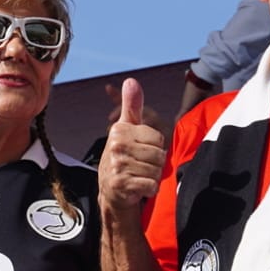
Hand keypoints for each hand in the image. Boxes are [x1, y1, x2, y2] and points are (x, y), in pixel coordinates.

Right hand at [98, 79, 165, 212]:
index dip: (157, 148)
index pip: (159, 139)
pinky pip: (151, 185)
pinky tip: (139, 187)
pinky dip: (150, 189)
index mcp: (120, 129)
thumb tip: (130, 80)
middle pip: (159, 155)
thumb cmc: (123, 156)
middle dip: (156, 164)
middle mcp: (116, 145)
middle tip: (142, 166)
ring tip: (140, 176)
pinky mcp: (120, 183)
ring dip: (153, 177)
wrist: (110, 189)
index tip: (143, 150)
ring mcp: (117, 165)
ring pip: (156, 171)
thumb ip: (131, 105)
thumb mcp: (127, 128)